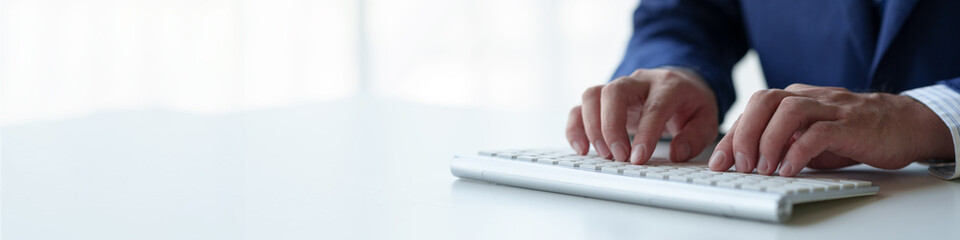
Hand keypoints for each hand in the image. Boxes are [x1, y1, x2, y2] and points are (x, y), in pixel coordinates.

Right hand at [566, 68, 718, 163]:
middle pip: (614, 92)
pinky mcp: (603, 99)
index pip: (653, 106)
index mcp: (668, 85)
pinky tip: (582, 148)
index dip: (645, 133)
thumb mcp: (706, 118)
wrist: (680, 82)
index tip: (638, 157)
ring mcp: (617, 88)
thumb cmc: (690, 103)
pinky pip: (580, 107)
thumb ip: (694, 136)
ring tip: (603, 154)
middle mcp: (639, 81)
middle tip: (618, 155)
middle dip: (611, 127)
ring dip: (592, 127)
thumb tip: (676, 153)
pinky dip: (575, 128)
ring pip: (592, 95)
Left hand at [709, 83, 953, 175]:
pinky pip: (819, 132)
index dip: (732, 135)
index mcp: (795, 98)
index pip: (753, 109)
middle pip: (765, 101)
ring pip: (789, 110)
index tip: (719, 162)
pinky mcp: (852, 124)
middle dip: (745, 134)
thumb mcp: (809, 136)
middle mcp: (809, 97)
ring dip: (769, 141)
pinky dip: (799, 152)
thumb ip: (782, 143)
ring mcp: (831, 108)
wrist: (903, 124)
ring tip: (763, 169)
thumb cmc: (852, 132)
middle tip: (740, 165)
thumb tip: (746, 163)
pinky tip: (789, 170)